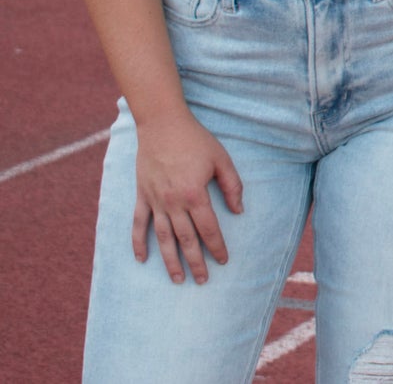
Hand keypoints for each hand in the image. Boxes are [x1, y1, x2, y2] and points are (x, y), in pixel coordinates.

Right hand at [132, 112, 243, 283]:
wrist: (162, 125)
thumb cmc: (195, 140)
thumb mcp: (221, 159)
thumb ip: (232, 185)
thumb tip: (239, 210)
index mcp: (195, 194)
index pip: (209, 229)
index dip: (216, 247)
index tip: (223, 261)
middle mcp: (173, 203)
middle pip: (186, 240)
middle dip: (196, 262)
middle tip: (203, 281)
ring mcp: (155, 202)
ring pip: (163, 239)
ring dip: (170, 261)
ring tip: (178, 279)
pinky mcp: (142, 197)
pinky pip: (139, 225)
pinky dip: (139, 243)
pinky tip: (142, 259)